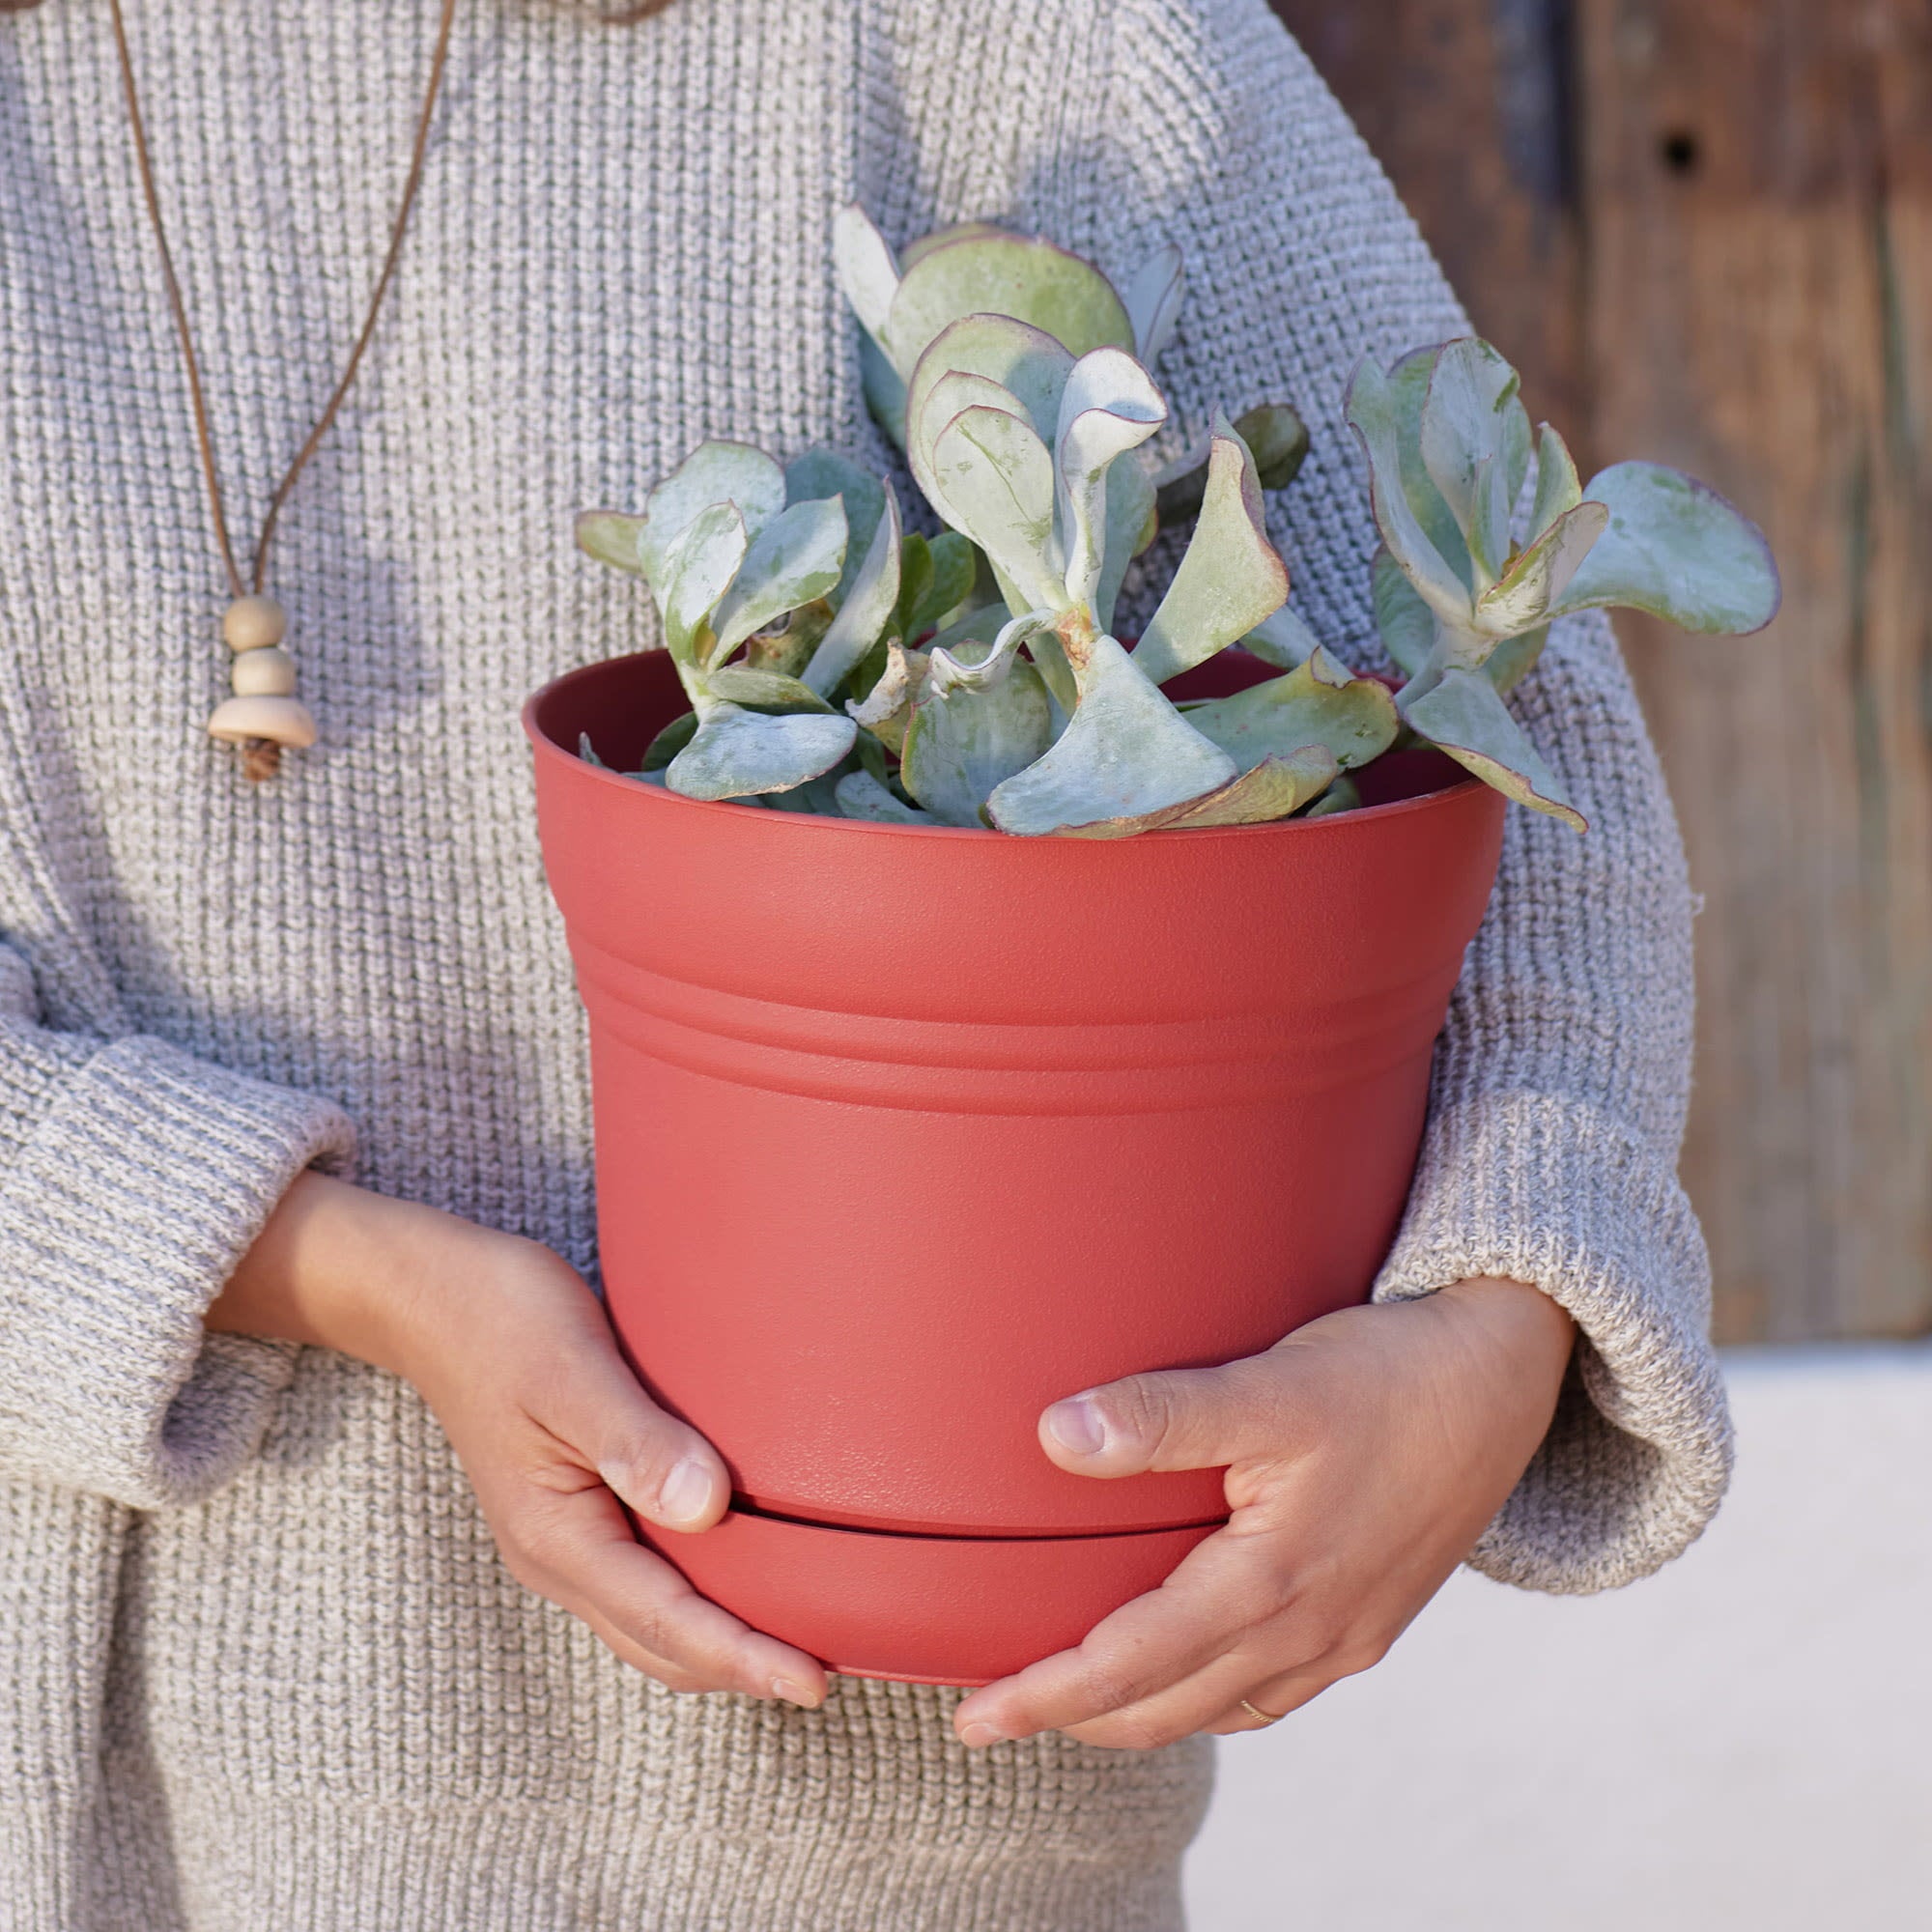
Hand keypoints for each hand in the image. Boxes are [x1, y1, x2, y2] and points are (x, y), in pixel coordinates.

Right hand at [208, 1172, 827, 1707]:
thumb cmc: (500, 1317)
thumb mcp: (571, 1367)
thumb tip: (707, 1507)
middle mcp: (558, 1554)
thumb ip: (635, 1439)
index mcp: (556, 1534)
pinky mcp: (575, 1510)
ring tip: (800, 1642)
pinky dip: (698, 1600)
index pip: (665, 1621)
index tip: (812, 1682)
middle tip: (826, 1677)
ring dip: (720, 1643)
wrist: (429, 1296)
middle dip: (740, 1669)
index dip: (743, 1657)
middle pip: (660, 1644)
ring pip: (651, 1623)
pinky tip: (745, 1576)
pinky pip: (645, 1582)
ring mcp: (563, 1538)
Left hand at [952, 1277, 1572, 1750]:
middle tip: (997, 1716)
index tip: (975, 1716)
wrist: (1508, 1376)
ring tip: (1078, 1698)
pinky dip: (1211, 1697)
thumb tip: (1056, 1436)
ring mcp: (1348, 1635)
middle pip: (1167, 1707)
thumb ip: (1164, 1416)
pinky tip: (1189, 1669)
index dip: (1045, 1696)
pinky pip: (1274, 1693)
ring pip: (1221, 1708)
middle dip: (1077, 1719)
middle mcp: (1310, 1631)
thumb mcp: (1271, 1384)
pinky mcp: (1373, 1619)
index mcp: (1272, 1585)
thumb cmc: (1388, 1374)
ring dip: (1143, 1713)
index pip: (1129, 1665)